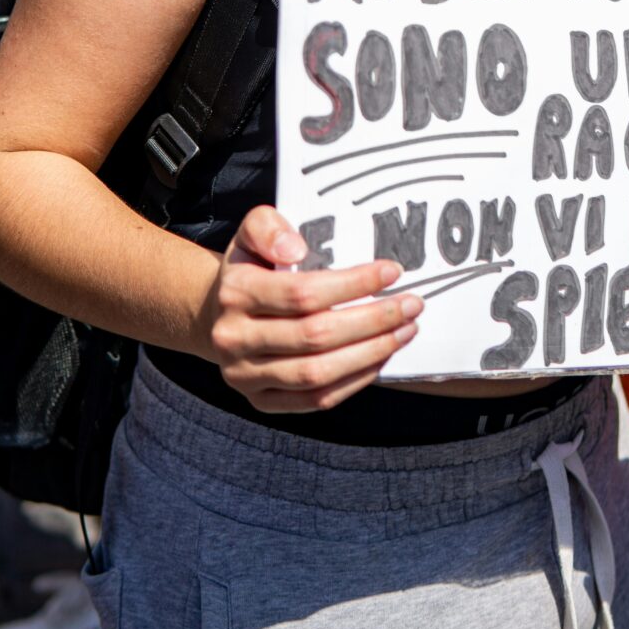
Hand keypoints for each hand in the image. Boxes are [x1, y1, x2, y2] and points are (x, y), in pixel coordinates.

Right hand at [207, 206, 422, 412]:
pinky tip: (380, 357)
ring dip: (371, 353)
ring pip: (318, 373)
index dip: (352, 284)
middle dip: (372, 320)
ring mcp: (245, 376)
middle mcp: (234, 338)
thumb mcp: (252, 232)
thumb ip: (268, 226)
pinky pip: (316, 399)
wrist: (217, 314)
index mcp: (235, 292)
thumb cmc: (251, 267)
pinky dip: (354, 381)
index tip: (392, 271)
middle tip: (412, 304)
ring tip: (405, 331)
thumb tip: (295, 250)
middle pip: (315, 336)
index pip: (303, 293)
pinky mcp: (261, 402)